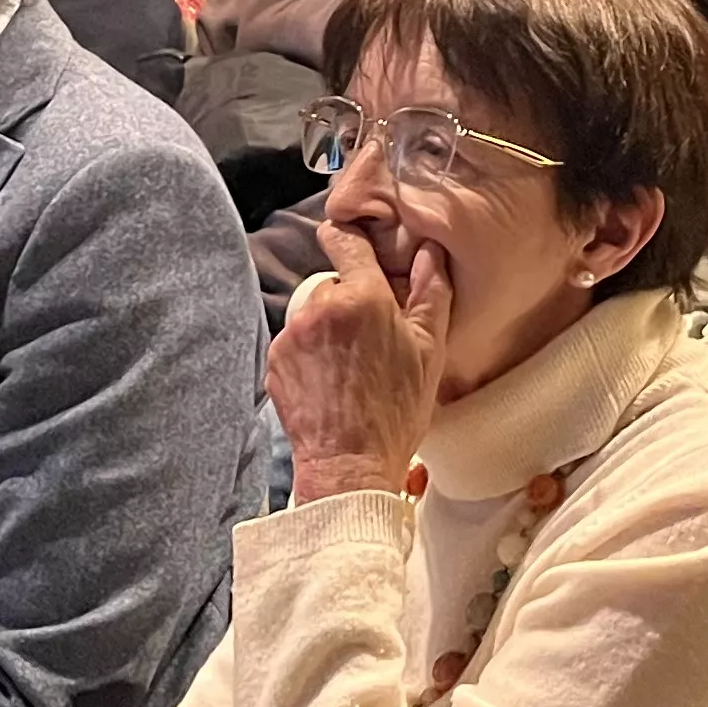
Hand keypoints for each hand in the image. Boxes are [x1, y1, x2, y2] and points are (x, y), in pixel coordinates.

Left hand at [267, 223, 446, 501]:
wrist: (349, 465)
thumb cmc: (395, 412)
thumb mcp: (429, 352)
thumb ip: (432, 292)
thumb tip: (430, 252)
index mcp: (364, 297)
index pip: (346, 241)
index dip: (352, 241)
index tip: (356, 248)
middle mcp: (322, 307)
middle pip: (334, 284)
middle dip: (350, 301)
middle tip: (371, 338)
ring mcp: (294, 334)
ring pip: (314, 314)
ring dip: (329, 328)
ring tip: (350, 368)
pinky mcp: (276, 359)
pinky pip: (296, 342)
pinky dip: (310, 354)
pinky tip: (330, 382)